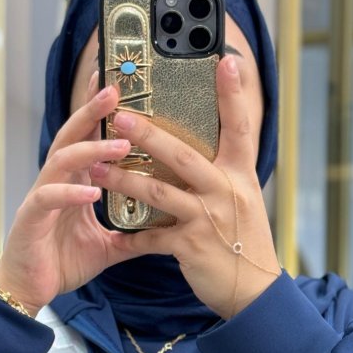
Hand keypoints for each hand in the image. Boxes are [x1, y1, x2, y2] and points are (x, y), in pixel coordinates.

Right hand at [0, 72, 140, 312]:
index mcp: (74, 182)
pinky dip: (71, 193)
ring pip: (62, 160)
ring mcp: (41, 197)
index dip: (98, 112)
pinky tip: (92, 192)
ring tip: (121, 143)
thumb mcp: (107, 247)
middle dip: (92, 110)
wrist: (29, 290)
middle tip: (114, 89)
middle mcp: (57, 182)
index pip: (86, 138)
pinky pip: (49, 198)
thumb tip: (165, 232)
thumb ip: (131, 234)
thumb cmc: (60, 262)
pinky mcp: (31, 218)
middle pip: (72, 136)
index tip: (118, 85)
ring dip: (91, 149)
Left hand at [88, 55, 281, 319]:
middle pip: (183, 155)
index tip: (224, 60)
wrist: (254, 292)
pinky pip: (152, 238)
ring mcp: (207, 219)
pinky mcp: (190, 247)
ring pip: (158, 192)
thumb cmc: (244, 243)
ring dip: (124, 179)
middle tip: (120, 116)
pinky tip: (113, 236)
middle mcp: (225, 192)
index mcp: (240, 176)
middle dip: (149, 134)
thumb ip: (224, 174)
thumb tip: (199, 148)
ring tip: (98, 167)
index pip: (240, 127)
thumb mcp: (243, 200)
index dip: (232, 94)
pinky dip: (131, 238)